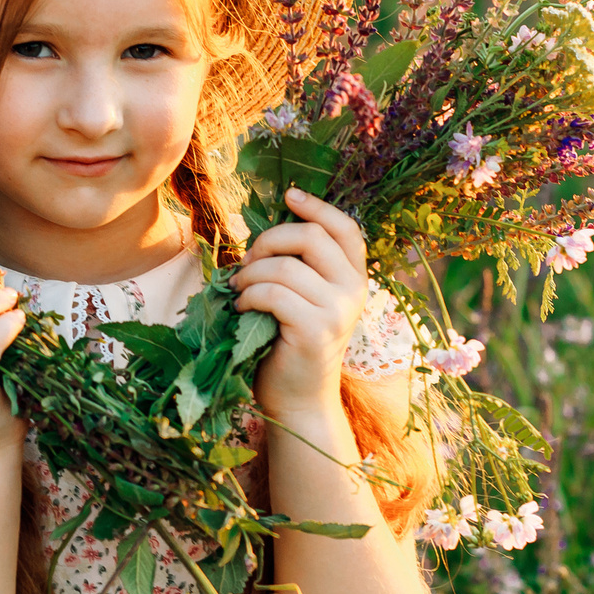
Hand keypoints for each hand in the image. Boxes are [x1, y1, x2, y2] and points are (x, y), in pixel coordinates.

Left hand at [234, 187, 368, 420]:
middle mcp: (353, 290)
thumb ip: (298, 265)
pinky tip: (243, 309)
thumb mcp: (303, 297)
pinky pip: (273, 294)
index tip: (288, 196)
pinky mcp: (316, 330)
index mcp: (354, 277)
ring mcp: (338, 311)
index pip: (344, 228)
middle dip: (268, 240)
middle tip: (247, 262)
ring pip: (284, 266)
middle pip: (310, 236)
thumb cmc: (290, 343)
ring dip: (250, 274)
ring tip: (239, 291)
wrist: (297, 398)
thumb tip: (266, 228)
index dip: (317, 206)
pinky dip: (249, 296)